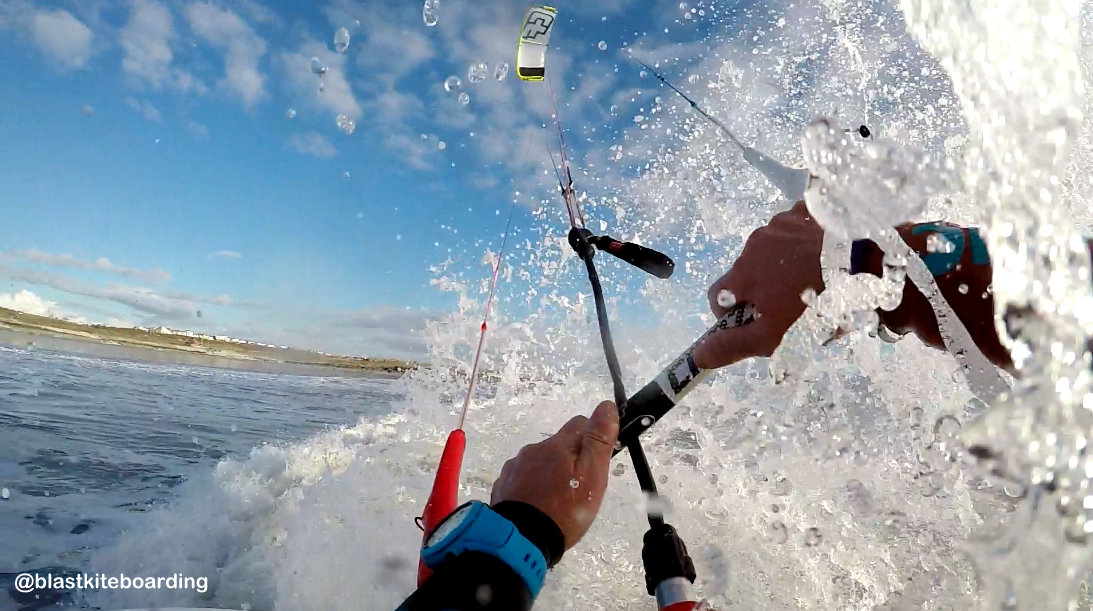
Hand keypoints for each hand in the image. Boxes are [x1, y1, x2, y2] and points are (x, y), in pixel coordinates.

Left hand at [490, 401, 618, 550]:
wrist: (521, 540)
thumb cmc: (564, 510)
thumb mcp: (592, 476)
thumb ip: (598, 440)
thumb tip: (606, 405)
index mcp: (557, 444)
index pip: (580, 423)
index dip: (593, 438)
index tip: (596, 462)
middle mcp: (533, 449)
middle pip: (559, 445)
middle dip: (571, 460)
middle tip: (580, 489)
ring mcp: (515, 467)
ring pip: (540, 462)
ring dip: (551, 473)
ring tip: (558, 502)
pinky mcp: (503, 485)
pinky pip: (523, 478)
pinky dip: (533, 487)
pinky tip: (538, 507)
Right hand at [693, 201, 823, 368]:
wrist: (865, 261)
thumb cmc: (815, 303)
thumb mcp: (774, 336)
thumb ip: (733, 345)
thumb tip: (697, 356)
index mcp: (742, 275)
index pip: (717, 297)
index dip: (731, 315)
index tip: (755, 323)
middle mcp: (753, 245)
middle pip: (745, 274)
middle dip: (760, 290)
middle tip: (791, 305)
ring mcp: (780, 224)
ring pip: (770, 251)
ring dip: (781, 265)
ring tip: (813, 278)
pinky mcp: (805, 212)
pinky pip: (793, 230)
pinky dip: (800, 243)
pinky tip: (821, 256)